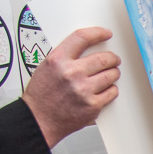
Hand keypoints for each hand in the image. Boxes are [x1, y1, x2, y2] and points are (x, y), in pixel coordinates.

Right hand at [24, 27, 120, 147]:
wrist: (38, 120)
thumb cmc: (41, 95)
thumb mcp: (46, 67)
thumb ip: (66, 57)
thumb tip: (89, 49)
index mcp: (57, 60)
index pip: (82, 38)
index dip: (97, 33)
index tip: (105, 34)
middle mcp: (71, 73)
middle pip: (103, 58)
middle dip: (112, 58)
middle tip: (114, 60)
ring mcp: (83, 90)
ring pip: (111, 75)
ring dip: (113, 73)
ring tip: (110, 75)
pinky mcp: (92, 105)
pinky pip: (112, 92)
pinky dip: (112, 90)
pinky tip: (106, 90)